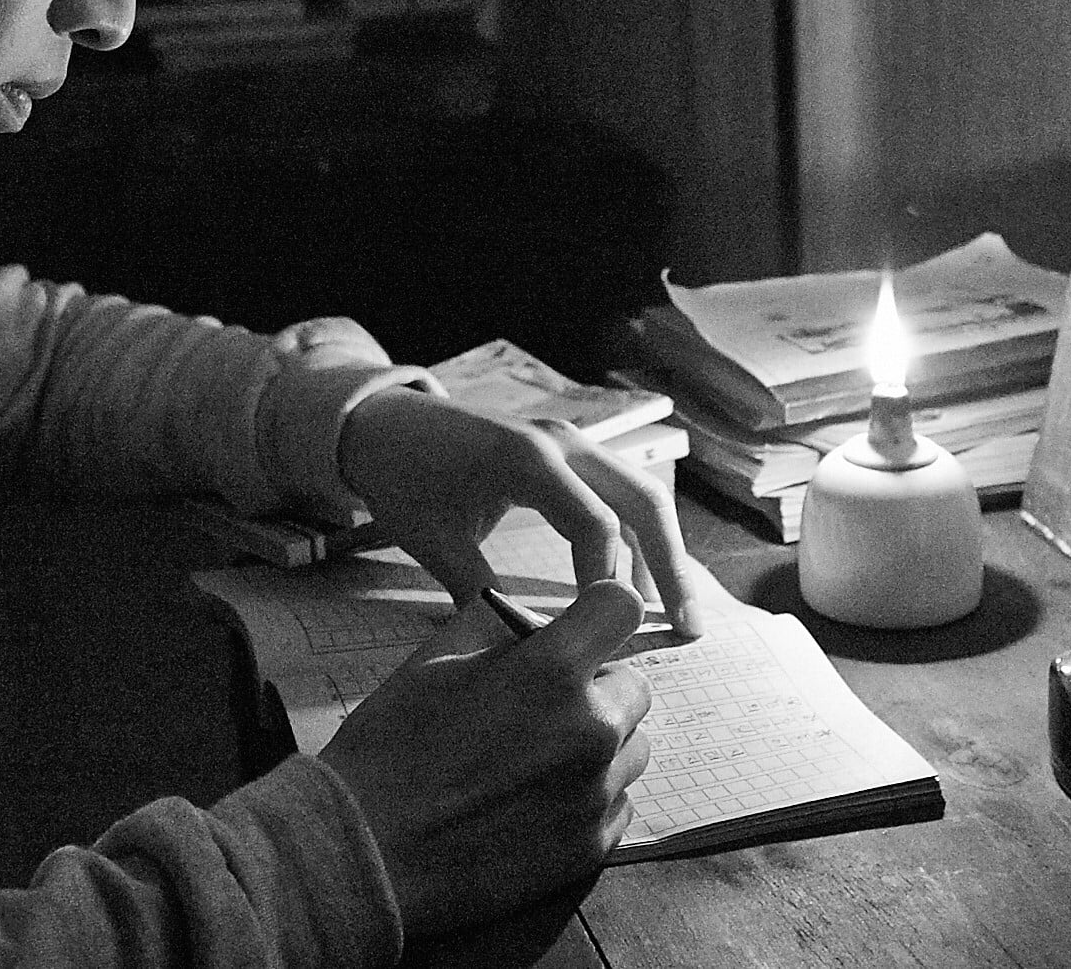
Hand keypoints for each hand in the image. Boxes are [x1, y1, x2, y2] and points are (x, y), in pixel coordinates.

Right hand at [321, 580, 652, 933]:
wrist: (368, 852)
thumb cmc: (390, 749)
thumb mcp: (434, 660)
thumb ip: (499, 626)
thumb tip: (538, 622)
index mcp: (550, 670)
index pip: (620, 607)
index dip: (598, 615)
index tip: (581, 632)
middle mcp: (589, 728)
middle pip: (634, 687)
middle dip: (596, 690)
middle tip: (542, 711)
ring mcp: (594, 792)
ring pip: (630, 750)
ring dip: (598, 748)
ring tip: (536, 763)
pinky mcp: (591, 846)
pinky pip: (617, 805)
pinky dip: (588, 800)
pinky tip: (534, 805)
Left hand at [337, 384, 719, 636]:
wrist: (383, 423)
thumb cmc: (403, 478)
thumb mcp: (432, 540)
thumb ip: (479, 590)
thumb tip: (523, 647)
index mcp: (527, 460)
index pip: (595, 524)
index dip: (608, 583)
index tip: (612, 635)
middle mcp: (562, 442)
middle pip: (641, 501)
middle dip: (670, 565)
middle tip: (688, 626)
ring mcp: (570, 441)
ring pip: (640, 492)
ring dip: (663, 550)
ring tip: (679, 611)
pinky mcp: (568, 451)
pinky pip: (619, 490)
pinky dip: (639, 534)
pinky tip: (641, 581)